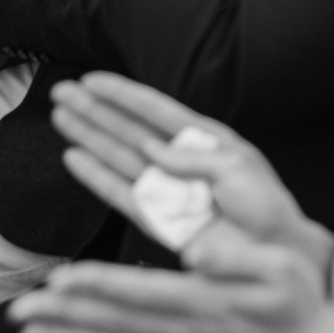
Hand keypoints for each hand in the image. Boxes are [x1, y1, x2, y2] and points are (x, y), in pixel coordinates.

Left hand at [10, 230, 333, 332]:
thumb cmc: (295, 301)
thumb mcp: (283, 266)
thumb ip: (240, 256)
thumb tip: (198, 250)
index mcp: (206, 303)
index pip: (143, 293)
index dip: (102, 285)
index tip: (64, 277)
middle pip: (115, 323)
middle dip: (66, 315)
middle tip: (21, 308)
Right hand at [49, 72, 325, 268]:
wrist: (273, 252)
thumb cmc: (266, 206)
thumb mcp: (236, 169)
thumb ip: (192, 158)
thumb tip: (151, 148)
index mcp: (203, 140)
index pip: (154, 110)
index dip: (122, 95)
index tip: (90, 80)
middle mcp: (178, 161)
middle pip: (127, 129)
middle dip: (95, 111)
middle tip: (60, 93)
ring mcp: (165, 189)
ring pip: (116, 156)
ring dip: (88, 137)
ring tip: (60, 116)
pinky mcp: (156, 219)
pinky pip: (119, 194)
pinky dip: (95, 177)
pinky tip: (73, 158)